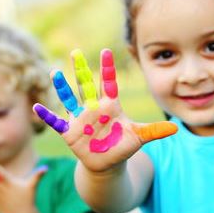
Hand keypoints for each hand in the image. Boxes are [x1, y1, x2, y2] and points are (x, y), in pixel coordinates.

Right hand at [33, 49, 176, 172]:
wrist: (106, 161)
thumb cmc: (122, 145)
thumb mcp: (139, 137)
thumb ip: (154, 131)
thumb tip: (176, 128)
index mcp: (110, 105)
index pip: (109, 83)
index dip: (108, 68)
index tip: (106, 51)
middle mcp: (93, 108)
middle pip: (86, 86)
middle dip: (81, 70)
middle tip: (76, 52)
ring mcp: (80, 118)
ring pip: (70, 99)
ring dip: (62, 87)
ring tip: (54, 72)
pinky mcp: (69, 131)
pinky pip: (56, 121)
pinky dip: (47, 115)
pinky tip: (37, 107)